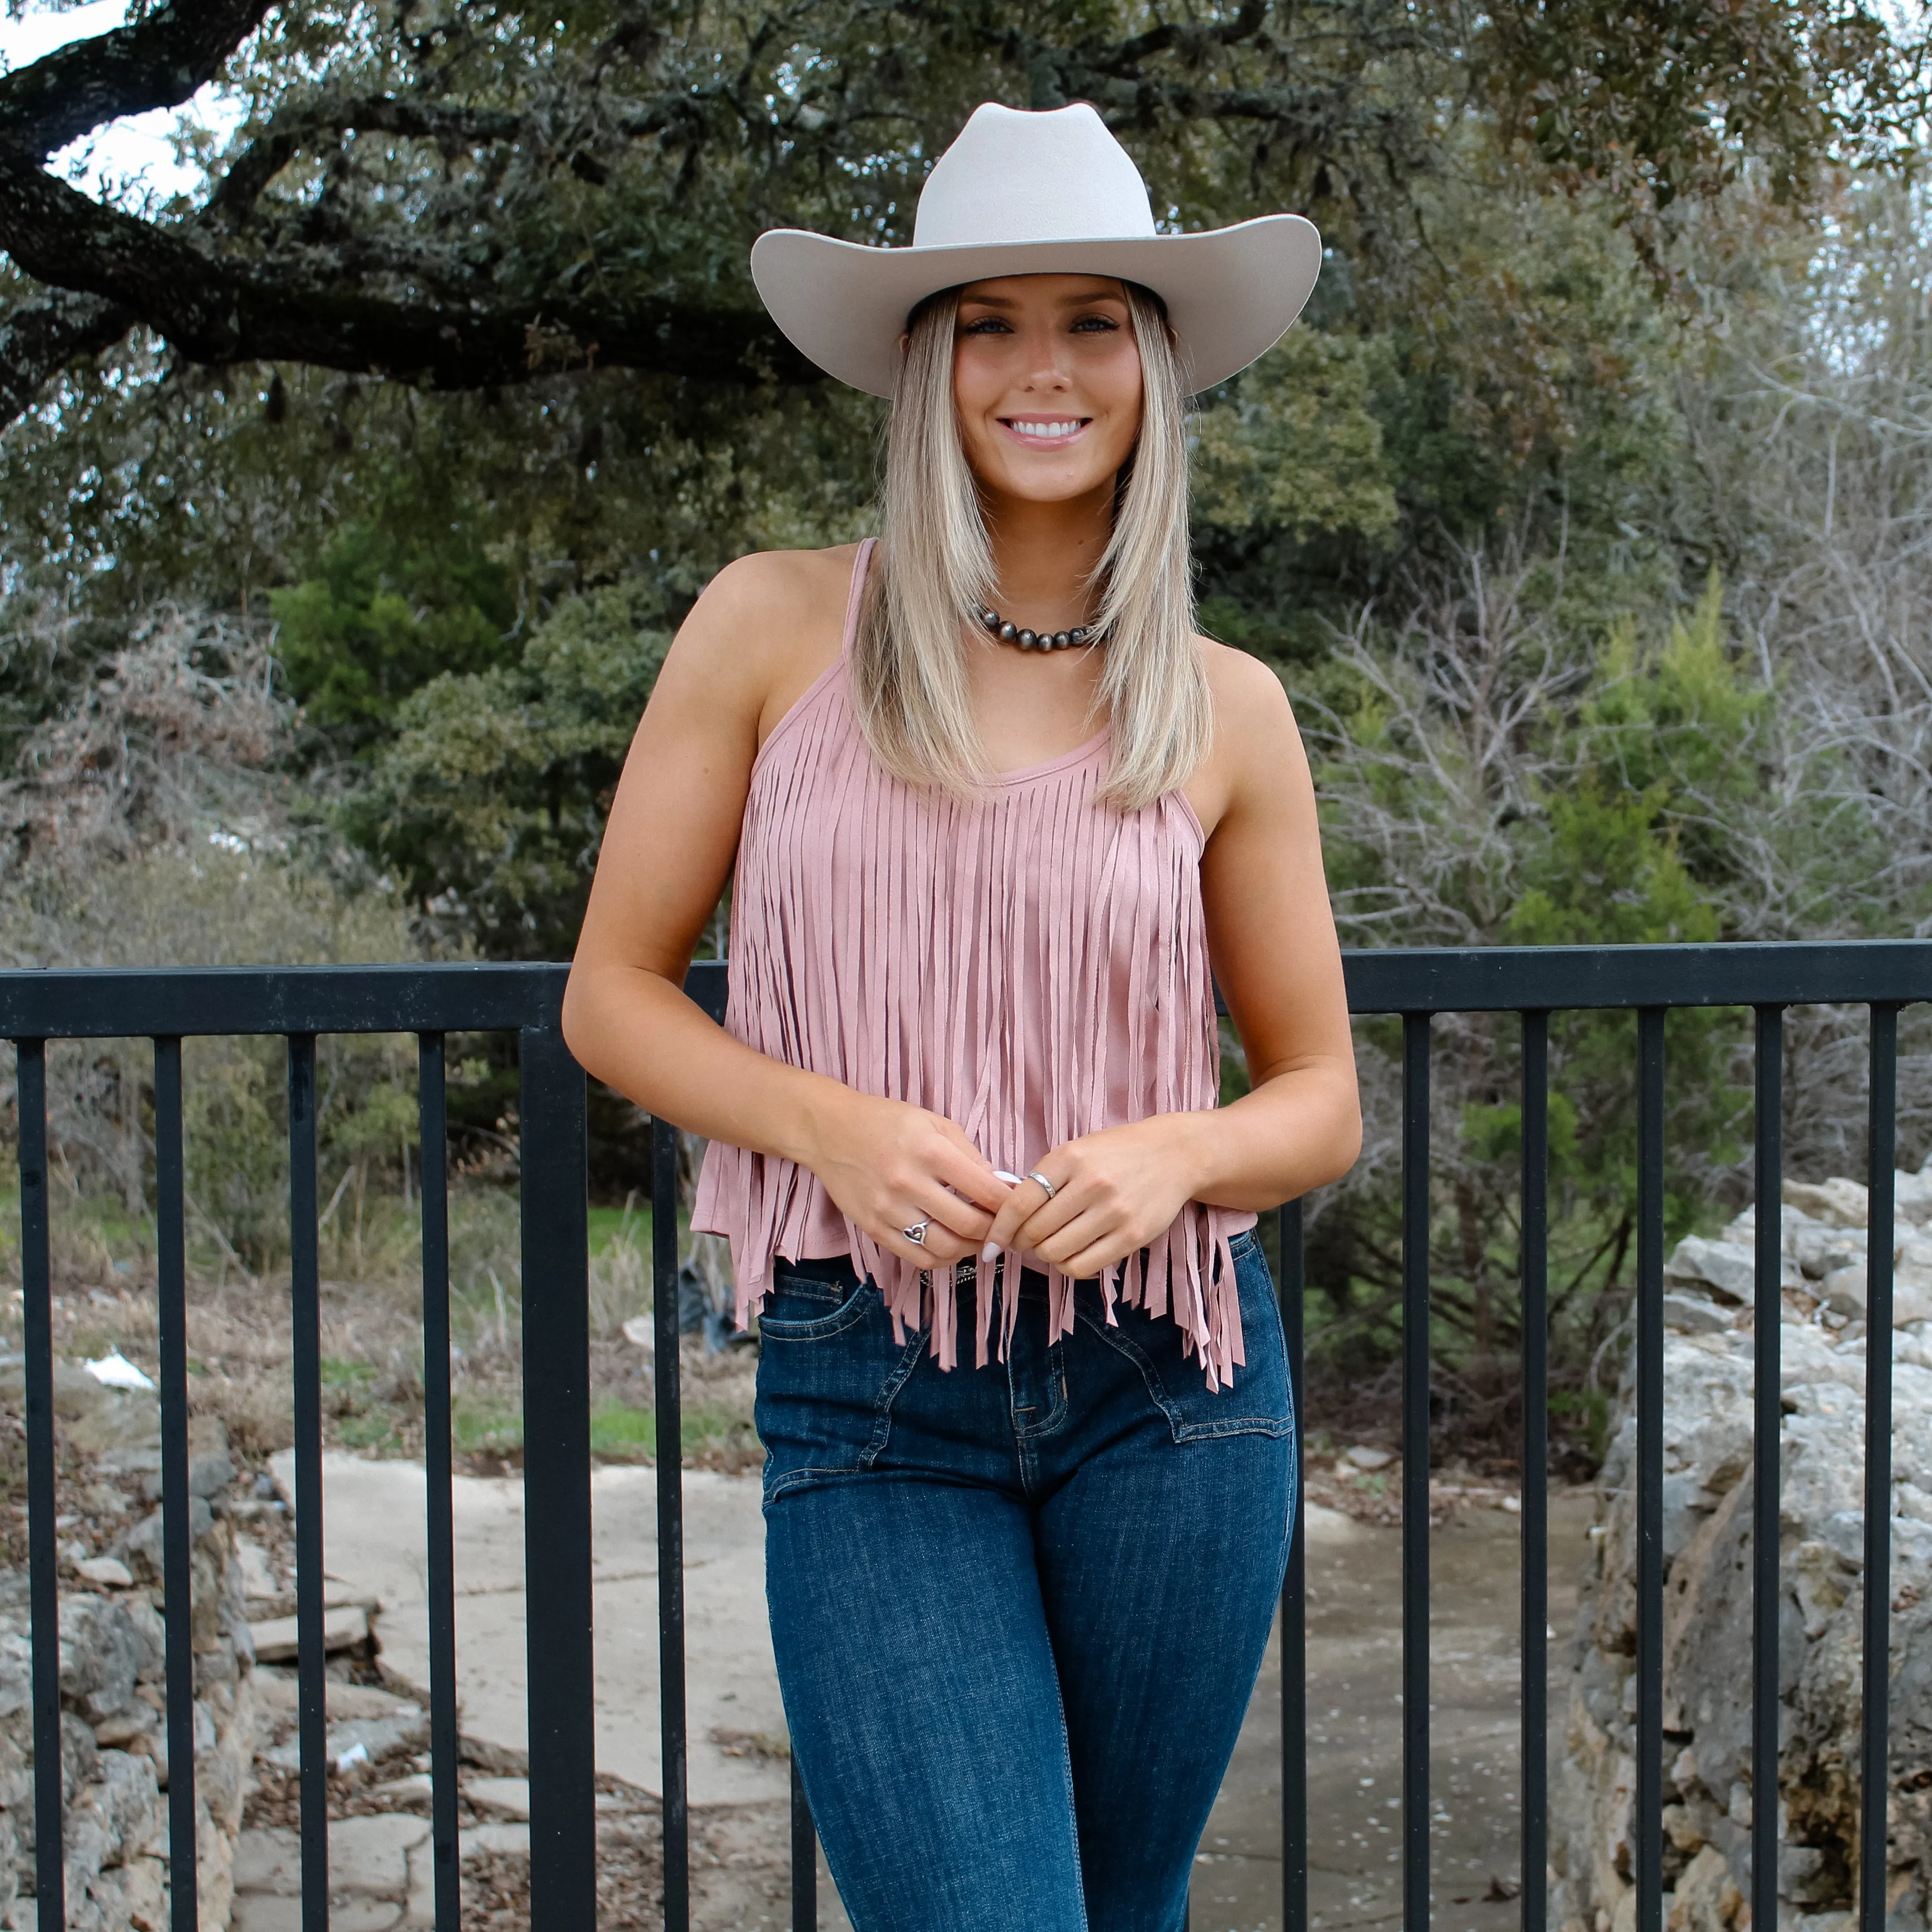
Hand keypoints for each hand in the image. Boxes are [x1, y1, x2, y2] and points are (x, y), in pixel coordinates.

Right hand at [805, 1092, 1012, 1268]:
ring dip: (971, 1249)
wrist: (830, 1131)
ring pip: (945, 1249)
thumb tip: (1002, 1188)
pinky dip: (942, 1258)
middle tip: (1005, 1229)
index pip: (985, 1190)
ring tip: (979, 1239)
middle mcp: (909, 1183)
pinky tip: (951, 1245)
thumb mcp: (935, 1124)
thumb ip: (971, 1156)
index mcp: (930, 1151)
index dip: (1010, 1205)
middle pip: (969, 1225)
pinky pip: (917, 1257)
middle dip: (996, 1231)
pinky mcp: (874, 1228)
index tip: (1021, 1209)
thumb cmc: (888, 1123)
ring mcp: (889, 1210)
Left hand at [979, 1116, 1203, 1279]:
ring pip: (1056, 1253)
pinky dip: (1068, 1266)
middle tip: (1024, 1241)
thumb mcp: (1077, 1150)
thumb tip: (1005, 1216)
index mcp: (1070, 1157)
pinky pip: (1083, 1266)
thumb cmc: (1117, 1153)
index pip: (1020, 1202)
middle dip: (1022, 1242)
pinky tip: (1071, 1254)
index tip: (992, 1242)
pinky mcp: (1132, 1236)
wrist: (1175, 1155)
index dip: (1000, 1228)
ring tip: (1050, 1245)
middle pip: (1036, 1232)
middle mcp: (1092, 1184)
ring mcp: (1114, 1212)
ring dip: (1045, 1255)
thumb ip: (1044, 1178)